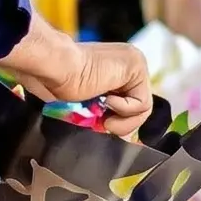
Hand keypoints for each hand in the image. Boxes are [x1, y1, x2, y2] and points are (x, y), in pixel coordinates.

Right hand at [0, 19, 152, 136]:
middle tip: (100, 120)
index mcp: (117, 68)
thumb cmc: (60, 84)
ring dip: (121, 120)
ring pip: (144, 110)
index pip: (132, 104)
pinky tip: (105, 98)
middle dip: (120, 122)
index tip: (101, 125)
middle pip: (140, 108)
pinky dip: (123, 108)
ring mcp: (135, 62)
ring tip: (102, 112)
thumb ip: (107, 113)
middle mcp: (129, 63)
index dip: (119, 121)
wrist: (57, 68)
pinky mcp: (137, 66)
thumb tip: (126, 137)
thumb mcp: (89, 104)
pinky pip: (143, 103)